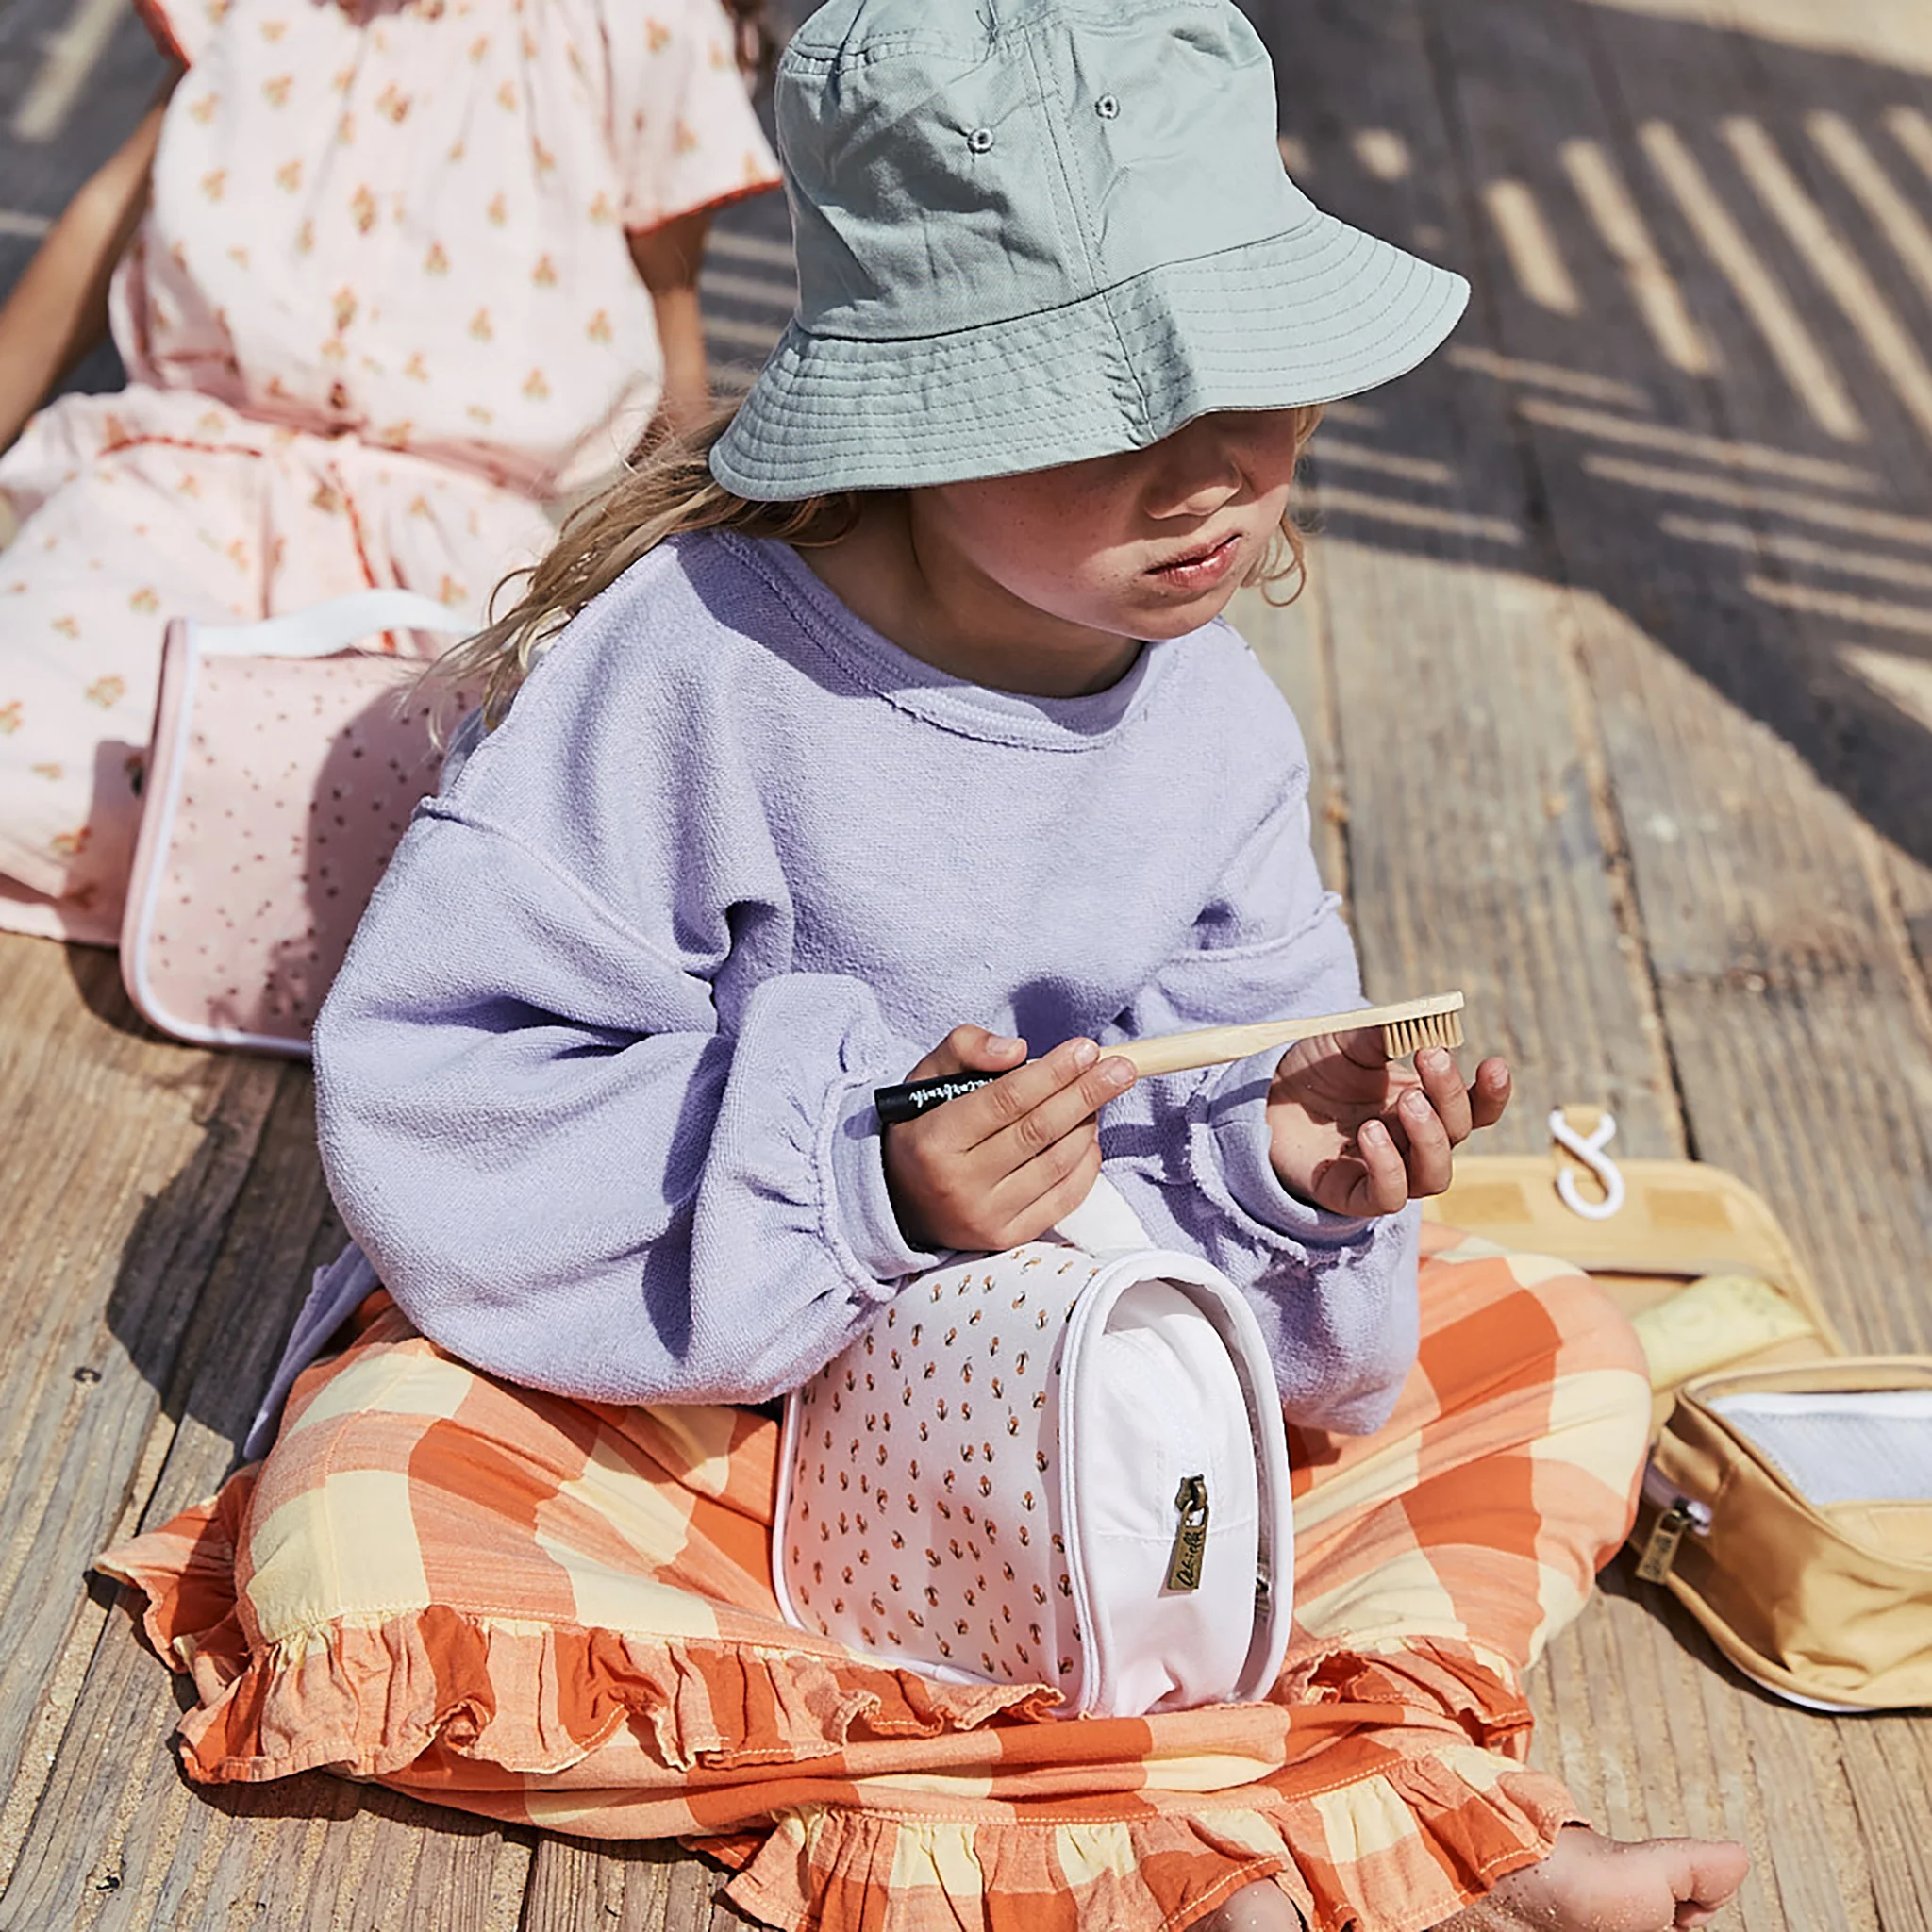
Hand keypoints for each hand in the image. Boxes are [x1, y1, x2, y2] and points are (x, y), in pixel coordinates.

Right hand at [883, 1026, 1136, 1251]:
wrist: (898, 1200)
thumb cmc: (922, 1127)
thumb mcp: (927, 1078)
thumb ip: (966, 1049)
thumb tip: (1019, 1050)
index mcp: (934, 1140)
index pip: (1005, 1101)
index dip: (1051, 1073)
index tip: (1086, 1049)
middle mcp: (959, 1184)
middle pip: (1038, 1131)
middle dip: (1086, 1094)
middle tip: (1122, 1067)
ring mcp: (985, 1217)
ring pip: (1056, 1164)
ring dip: (1088, 1124)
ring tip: (1102, 1093)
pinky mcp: (1007, 1238)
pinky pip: (1063, 1199)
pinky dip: (1086, 1164)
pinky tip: (1090, 1135)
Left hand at [1267, 1034, 1509, 1217]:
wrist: (1262, 1096)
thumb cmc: (1314, 1071)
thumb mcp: (1350, 1041)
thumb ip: (1387, 1033)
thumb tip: (1423, 1021)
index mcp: (1422, 1103)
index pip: (1474, 1109)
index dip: (1492, 1093)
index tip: (1494, 1063)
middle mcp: (1411, 1141)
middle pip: (1456, 1133)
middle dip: (1450, 1096)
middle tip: (1429, 1058)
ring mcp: (1385, 1170)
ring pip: (1434, 1175)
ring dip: (1429, 1137)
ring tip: (1406, 1101)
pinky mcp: (1352, 1194)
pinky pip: (1388, 1197)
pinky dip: (1389, 1169)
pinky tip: (1371, 1134)